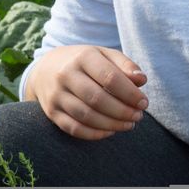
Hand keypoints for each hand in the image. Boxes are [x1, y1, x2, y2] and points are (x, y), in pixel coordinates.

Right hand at [24, 44, 147, 140]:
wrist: (45, 69)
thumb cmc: (83, 62)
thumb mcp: (103, 55)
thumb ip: (124, 65)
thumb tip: (141, 80)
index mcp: (82, 56)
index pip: (110, 78)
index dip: (130, 93)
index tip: (143, 102)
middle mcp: (65, 74)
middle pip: (97, 99)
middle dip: (123, 111)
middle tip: (138, 116)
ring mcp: (56, 95)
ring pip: (86, 116)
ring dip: (112, 124)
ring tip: (128, 125)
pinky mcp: (51, 112)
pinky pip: (75, 129)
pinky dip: (95, 134)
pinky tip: (110, 131)